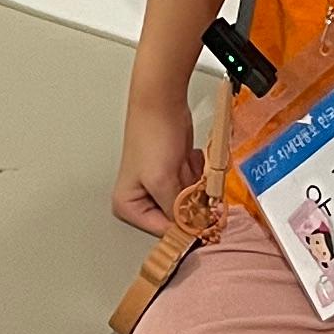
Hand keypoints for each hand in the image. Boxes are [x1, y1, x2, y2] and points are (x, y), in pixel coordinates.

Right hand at [113, 94, 200, 234]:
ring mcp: (161, 186)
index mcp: (128, 205)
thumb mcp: (162, 181)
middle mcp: (143, 199)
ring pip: (190, 203)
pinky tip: (192, 159)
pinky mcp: (176, 173)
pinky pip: (195, 187)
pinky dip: (200, 177)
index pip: (163, 232)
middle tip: (197, 187)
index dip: (185, 228)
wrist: (162, 102)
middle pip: (178, 218)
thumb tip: (193, 231)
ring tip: (189, 166)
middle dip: (192, 203)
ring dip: (198, 188)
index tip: (205, 226)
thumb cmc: (152, 135)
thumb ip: (177, 211)